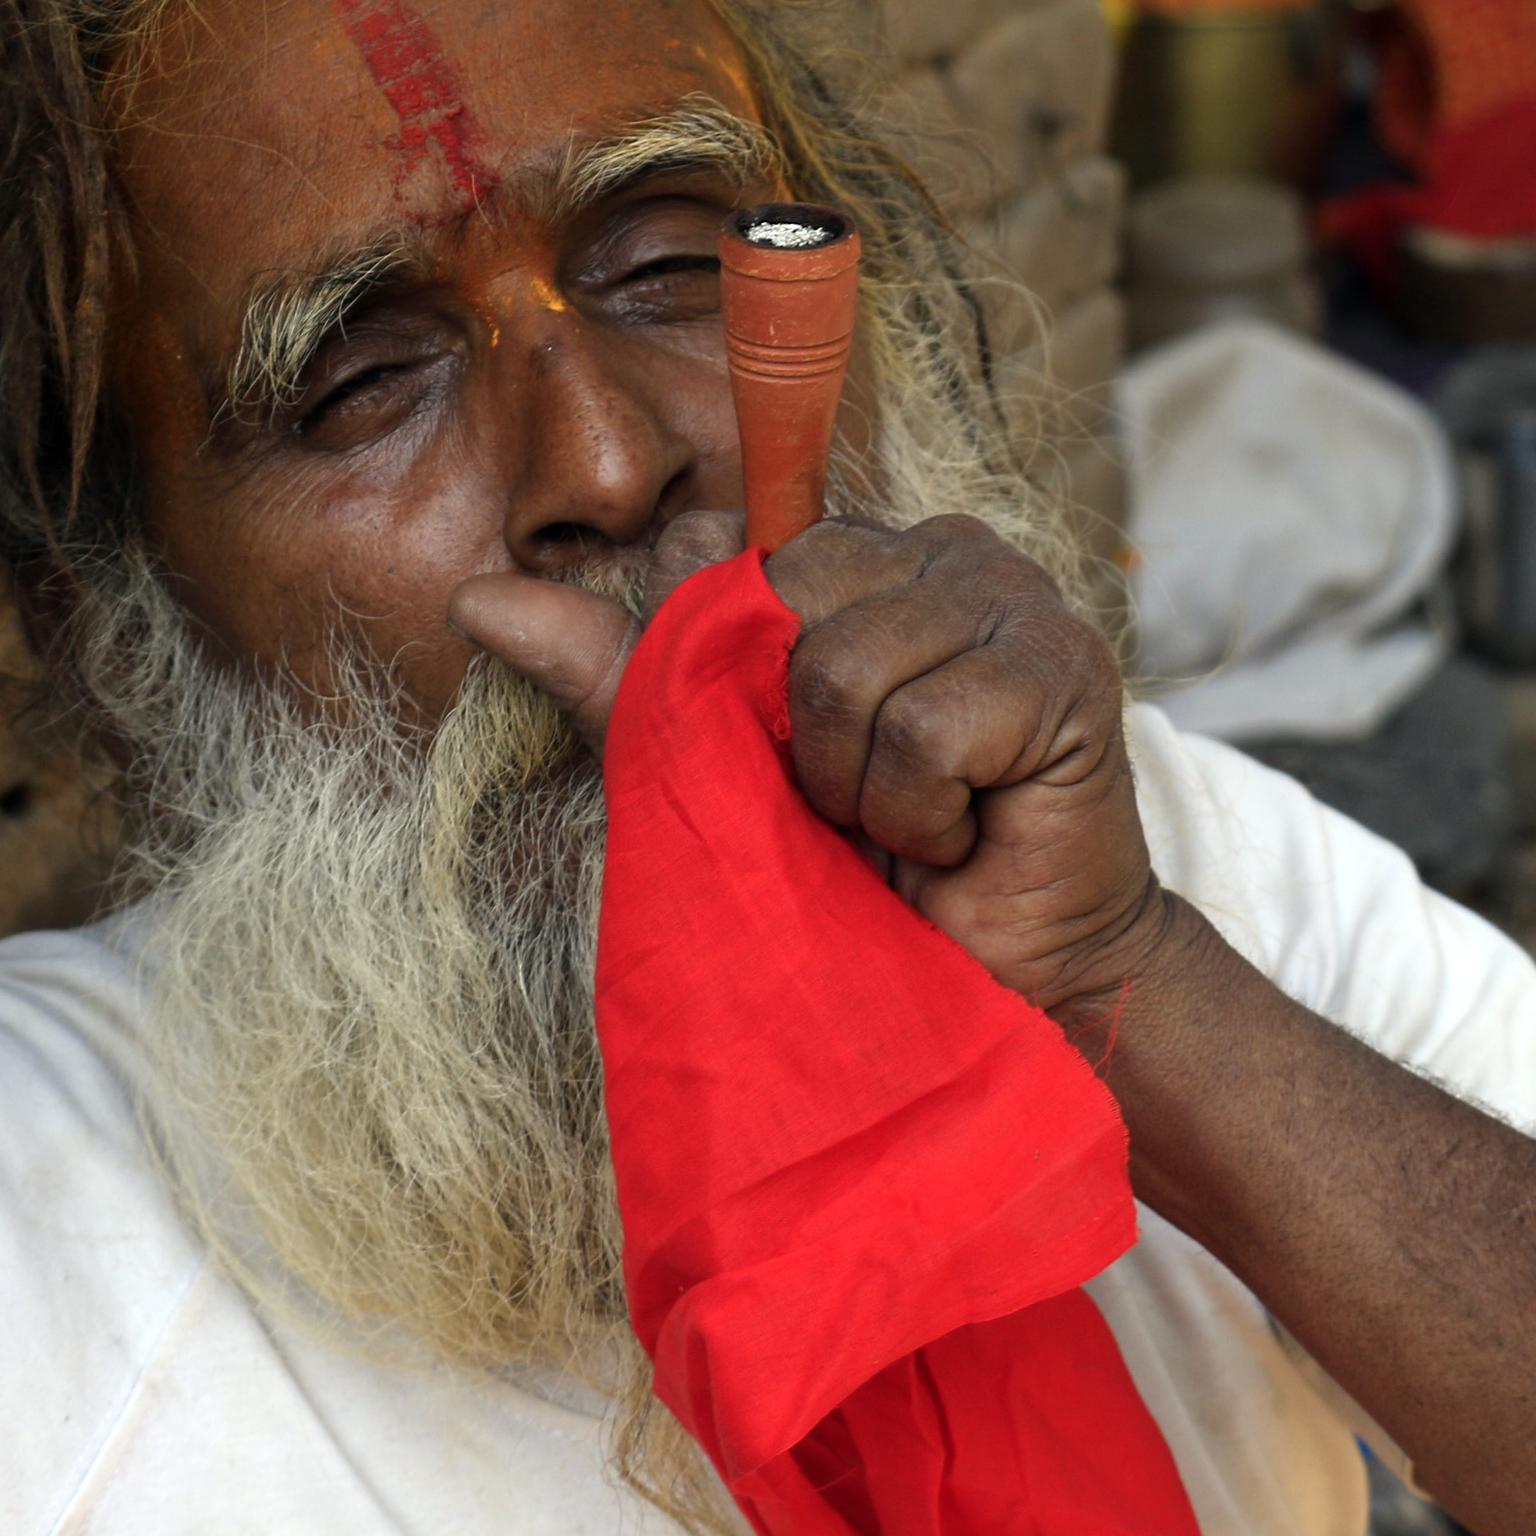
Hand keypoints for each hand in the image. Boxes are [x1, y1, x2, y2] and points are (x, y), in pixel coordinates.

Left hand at [451, 513, 1168, 1027]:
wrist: (1002, 987)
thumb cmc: (863, 878)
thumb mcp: (717, 769)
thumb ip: (614, 671)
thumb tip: (473, 596)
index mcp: (859, 551)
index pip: (729, 557)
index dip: (727, 676)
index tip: (779, 759)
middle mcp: (940, 548)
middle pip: (779, 608)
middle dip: (792, 740)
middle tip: (849, 806)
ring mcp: (1012, 596)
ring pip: (844, 671)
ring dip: (855, 790)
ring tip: (905, 826)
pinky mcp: (1062, 670)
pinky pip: (916, 731)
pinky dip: (914, 814)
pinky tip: (957, 836)